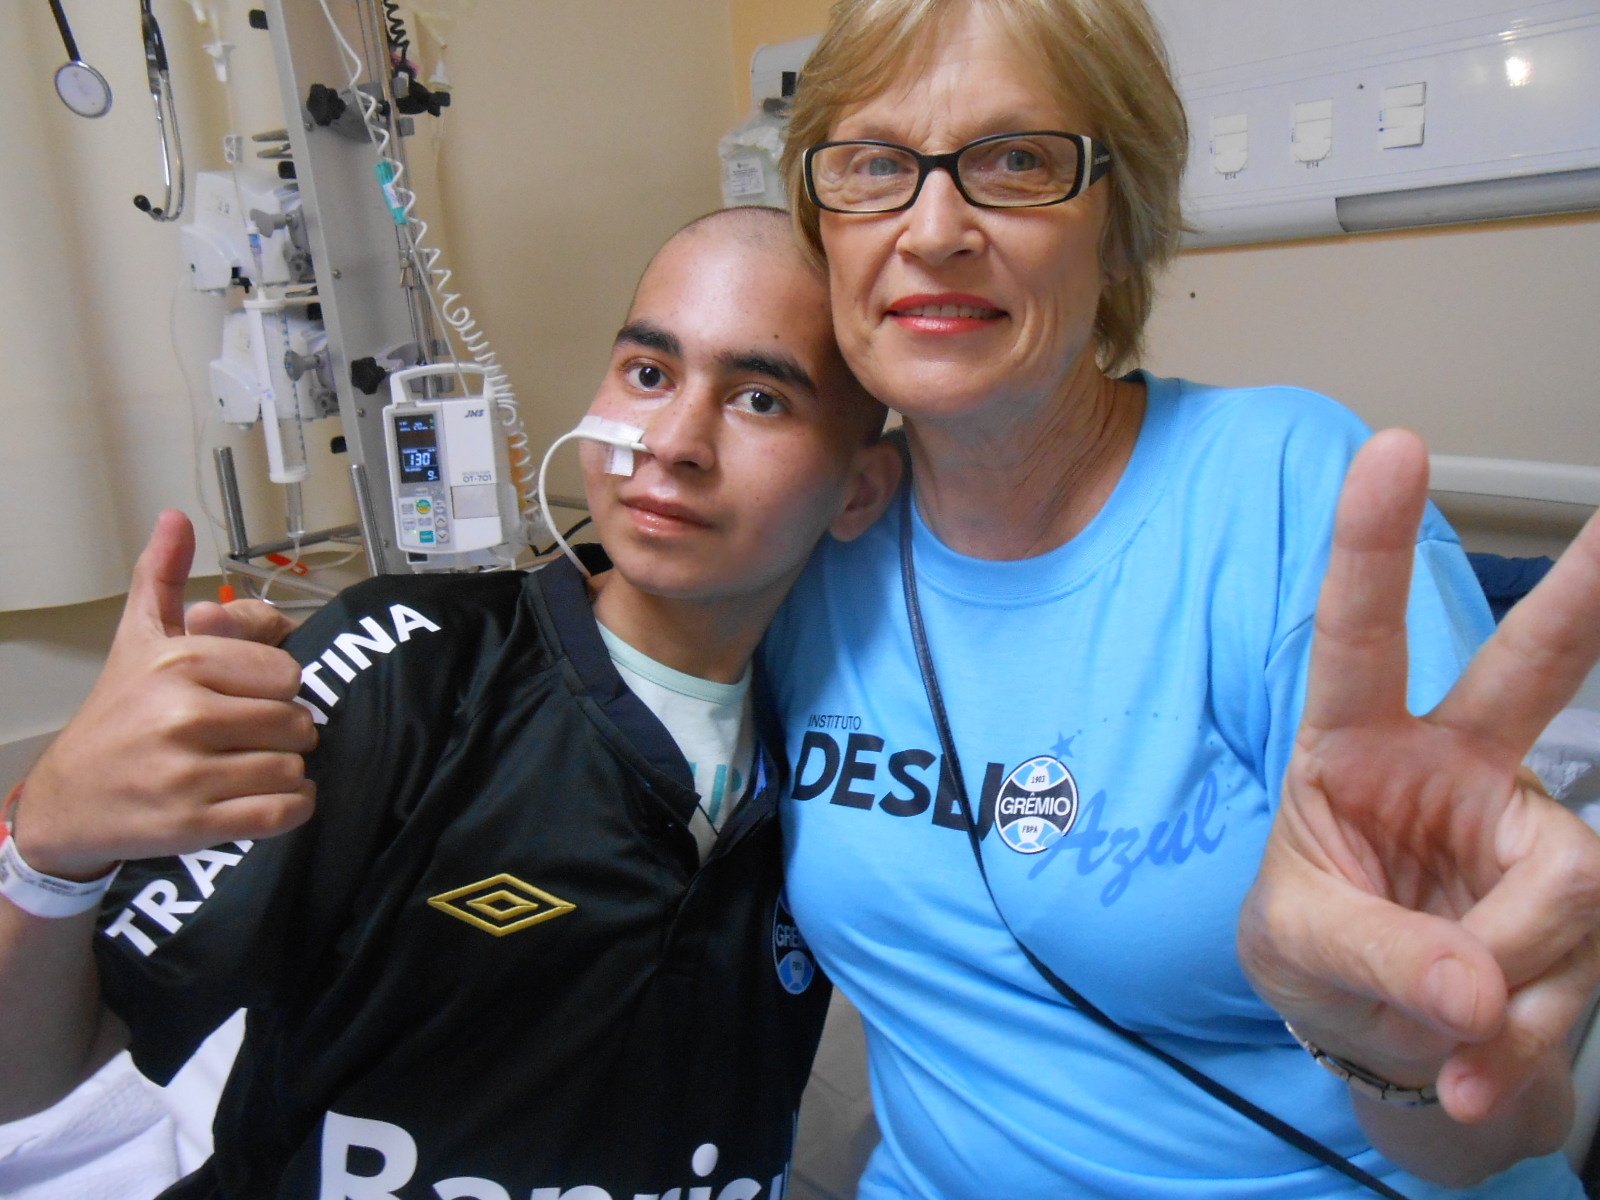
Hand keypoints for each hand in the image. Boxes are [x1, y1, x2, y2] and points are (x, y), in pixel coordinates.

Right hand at [16, 511, 317, 879]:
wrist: (68, 800)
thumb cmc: (117, 715)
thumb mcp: (137, 640)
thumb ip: (162, 579)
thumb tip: (174, 517)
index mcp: (180, 662)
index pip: (286, 672)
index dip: (276, 689)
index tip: (249, 697)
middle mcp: (184, 714)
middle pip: (296, 721)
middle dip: (285, 733)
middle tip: (252, 738)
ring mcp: (188, 772)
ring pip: (294, 767)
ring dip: (286, 773)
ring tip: (252, 767)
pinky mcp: (195, 823)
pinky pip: (284, 812)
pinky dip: (291, 808)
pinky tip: (267, 798)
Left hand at [1240, 429, 1599, 1132]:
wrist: (1380, 1038)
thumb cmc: (1315, 952)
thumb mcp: (1300, 946)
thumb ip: (1377, 958)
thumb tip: (1479, 993)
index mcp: (1356, 742)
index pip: (1358, 634)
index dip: (1371, 545)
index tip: (1393, 446)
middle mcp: (1457, 766)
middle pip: (1534, 667)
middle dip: (1588, 594)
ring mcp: (1529, 833)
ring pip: (1560, 891)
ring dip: (1497, 985)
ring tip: (1439, 1032)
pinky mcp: (1579, 908)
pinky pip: (1578, 972)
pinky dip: (1521, 1044)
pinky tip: (1476, 1069)